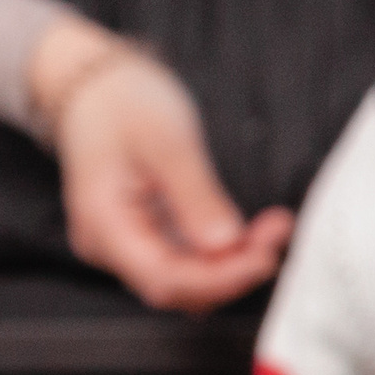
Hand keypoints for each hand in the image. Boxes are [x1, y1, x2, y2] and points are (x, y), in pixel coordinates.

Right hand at [27, 17, 292, 312]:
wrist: (96, 89)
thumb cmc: (122, 104)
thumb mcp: (166, 141)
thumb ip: (194, 196)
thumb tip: (226, 244)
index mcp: (103, 225)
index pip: (164, 278)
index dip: (220, 277)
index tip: (266, 255)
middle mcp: (107, 247)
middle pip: (175, 286)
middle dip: (232, 269)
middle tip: (278, 232)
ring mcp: (123, 246)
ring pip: (183, 278)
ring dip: (231, 263)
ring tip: (272, 229)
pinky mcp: (142, 238)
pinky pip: (183, 261)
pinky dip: (219, 254)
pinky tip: (249, 233)